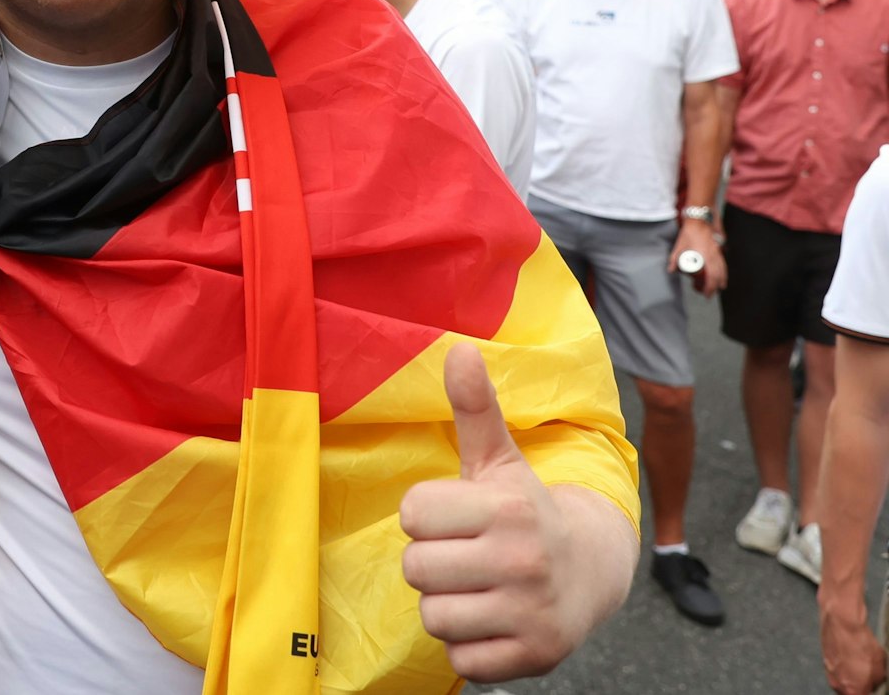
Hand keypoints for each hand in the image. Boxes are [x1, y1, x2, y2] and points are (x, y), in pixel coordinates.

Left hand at [401, 343, 584, 680]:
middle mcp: (523, 560)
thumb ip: (475, 410)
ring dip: (448, 605)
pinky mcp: (533, 656)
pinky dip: (469, 646)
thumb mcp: (500, 462)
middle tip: (468, 556)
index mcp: (508, 508)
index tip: (458, 517)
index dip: (426, 517)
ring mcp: (530, 612)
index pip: (412, 514)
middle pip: (416, 568)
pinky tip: (494, 620)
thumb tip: (458, 348)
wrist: (594, 572)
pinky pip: (459, 658)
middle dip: (433, 563)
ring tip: (480, 588)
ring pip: (433, 616)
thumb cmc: (525, 512)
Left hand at [671, 221, 726, 295]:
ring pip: (723, 269)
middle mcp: (714, 255)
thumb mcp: (679, 246)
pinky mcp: (719, 249)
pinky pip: (723, 263)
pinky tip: (723, 275)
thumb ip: (674, 259)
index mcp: (705, 256)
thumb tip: (671, 270)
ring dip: (722, 280)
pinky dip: (724, 271)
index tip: (706, 294)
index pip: (711, 276)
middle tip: (710, 294)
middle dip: (716, 287)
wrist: (699, 220)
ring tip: (719, 288)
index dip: (710, 287)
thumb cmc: (689, 233)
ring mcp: (718, 252)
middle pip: (719, 275)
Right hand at [821, 601, 886, 694]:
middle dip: (862, 687)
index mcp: (851, 691)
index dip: (872, 692)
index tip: (876, 689)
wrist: (842, 623)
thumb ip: (877, 682)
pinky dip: (846, 666)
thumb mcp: (881, 669)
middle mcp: (837, 685)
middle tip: (871, 678)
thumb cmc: (861, 645)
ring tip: (863, 665)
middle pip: (852, 692)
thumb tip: (875, 684)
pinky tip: (854, 656)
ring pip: (845, 681)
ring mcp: (829, 673)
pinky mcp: (825, 660)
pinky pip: (838, 669)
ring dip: (853, 677)